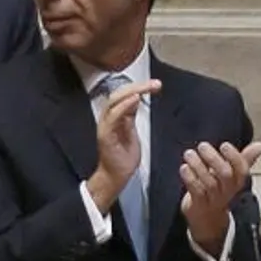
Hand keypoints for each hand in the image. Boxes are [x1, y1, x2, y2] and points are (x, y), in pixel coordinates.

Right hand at [86, 80, 159, 211]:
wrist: (116, 176)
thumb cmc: (123, 157)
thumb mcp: (131, 131)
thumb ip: (131, 115)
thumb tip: (136, 98)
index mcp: (114, 116)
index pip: (123, 95)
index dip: (138, 87)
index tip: (155, 84)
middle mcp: (107, 118)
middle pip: (118, 94)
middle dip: (137, 86)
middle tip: (155, 83)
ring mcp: (105, 125)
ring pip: (114, 101)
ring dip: (132, 92)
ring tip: (147, 87)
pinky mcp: (105, 135)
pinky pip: (113, 116)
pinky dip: (123, 106)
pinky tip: (134, 100)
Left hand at [179, 140, 260, 255]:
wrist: (208, 220)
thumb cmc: (220, 191)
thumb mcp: (232, 176)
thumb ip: (244, 160)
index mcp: (237, 182)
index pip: (242, 170)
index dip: (234, 157)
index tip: (224, 145)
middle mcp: (227, 191)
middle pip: (225, 175)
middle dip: (214, 159)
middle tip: (202, 146)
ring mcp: (213, 199)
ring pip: (209, 183)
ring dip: (198, 166)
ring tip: (189, 153)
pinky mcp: (199, 204)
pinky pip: (196, 191)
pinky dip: (190, 178)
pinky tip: (184, 167)